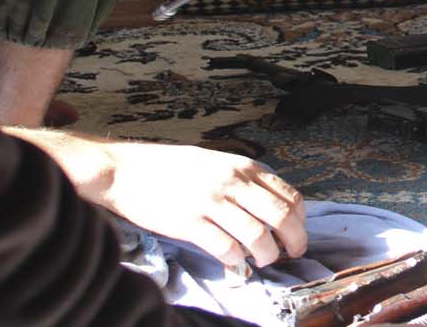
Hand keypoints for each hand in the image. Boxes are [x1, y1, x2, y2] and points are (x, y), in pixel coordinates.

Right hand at [96, 141, 307, 268]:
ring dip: (266, 255)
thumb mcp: (217, 162)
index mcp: (243, 167)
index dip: (300, 220)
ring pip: (258, 236)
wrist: (126, 171)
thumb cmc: (171, 168)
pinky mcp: (190, 223)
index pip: (289, 195)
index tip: (296, 233)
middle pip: (282, 217)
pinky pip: (227, 248)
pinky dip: (237, 261)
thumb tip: (270, 207)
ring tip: (262, 260)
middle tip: (291, 253)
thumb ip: (244, 181)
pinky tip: (234, 263)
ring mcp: (212, 202)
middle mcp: (233, 182)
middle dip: (294, 241)